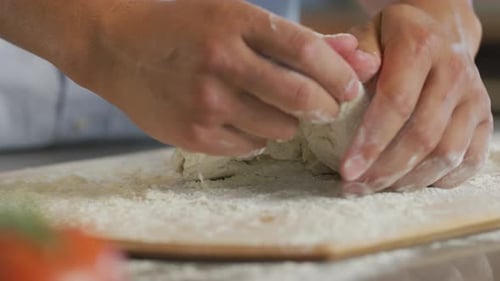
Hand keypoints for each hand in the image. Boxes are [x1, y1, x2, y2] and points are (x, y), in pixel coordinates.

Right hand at [66, 0, 367, 155]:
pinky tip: (247, 120)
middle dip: (326, 108)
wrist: (116, 47)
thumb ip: (299, 38)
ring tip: (278, 110)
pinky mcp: (194, 134)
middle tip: (327, 109)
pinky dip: (261, 136)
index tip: (351, 88)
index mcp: (236, 22)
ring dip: (291, 123)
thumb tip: (355, 51)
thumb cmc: (184, 28)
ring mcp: (205, 101)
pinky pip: (251, 145)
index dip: (339, 74)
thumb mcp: (236, 18)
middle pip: (299, 97)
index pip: (306, 51)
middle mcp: (221, 61)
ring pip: (279, 127)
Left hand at [340, 2, 492, 193]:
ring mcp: (474, 98)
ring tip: (375, 187)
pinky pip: (469, 162)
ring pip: (447, 154)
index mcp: (421, 47)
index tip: (347, 170)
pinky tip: (407, 183)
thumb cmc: (393, 39)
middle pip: (422, 136)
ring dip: (408, 180)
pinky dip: (438, 180)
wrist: (438, 33)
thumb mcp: (368, 33)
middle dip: (385, 170)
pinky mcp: (484, 119)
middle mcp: (454, 72)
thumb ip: (356, 55)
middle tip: (355, 187)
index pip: (397, 102)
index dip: (371, 142)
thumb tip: (348, 84)